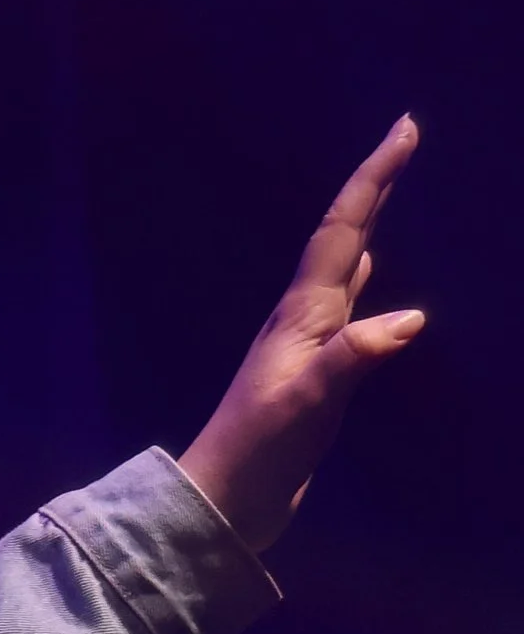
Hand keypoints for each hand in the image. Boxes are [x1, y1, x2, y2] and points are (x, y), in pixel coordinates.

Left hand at [176, 119, 425, 554]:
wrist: (223, 504)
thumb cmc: (257, 454)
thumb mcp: (306, 404)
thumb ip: (352, 358)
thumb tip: (410, 318)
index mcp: (301, 315)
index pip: (342, 230)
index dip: (374, 178)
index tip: (405, 129)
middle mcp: (303, 319)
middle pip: (342, 237)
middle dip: (374, 187)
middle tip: (405, 138)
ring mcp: (307, 346)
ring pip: (342, 269)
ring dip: (366, 227)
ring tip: (388, 193)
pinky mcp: (314, 376)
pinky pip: (345, 310)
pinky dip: (362, 282)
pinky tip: (368, 280)